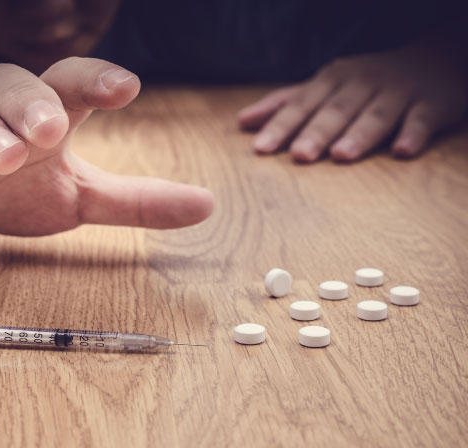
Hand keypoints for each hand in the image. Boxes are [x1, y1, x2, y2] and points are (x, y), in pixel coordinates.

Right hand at [0, 58, 213, 236]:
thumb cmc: (10, 190)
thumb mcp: (78, 197)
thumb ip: (135, 201)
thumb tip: (208, 205)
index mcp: (38, 117)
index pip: (67, 83)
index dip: (94, 80)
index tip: (127, 87)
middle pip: (7, 86)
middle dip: (31, 103)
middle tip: (54, 130)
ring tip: (4, 153)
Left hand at [238, 45, 466, 161]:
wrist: (436, 60)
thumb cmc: (367, 83)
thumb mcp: (324, 87)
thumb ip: (285, 104)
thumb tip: (242, 121)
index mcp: (332, 81)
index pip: (301, 106)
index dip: (281, 127)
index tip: (260, 149)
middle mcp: (362, 84)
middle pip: (336, 111)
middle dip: (317, 132)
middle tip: (300, 156)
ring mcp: (398, 93)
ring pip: (376, 115)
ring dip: (359, 135)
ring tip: (341, 155)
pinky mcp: (431, 104)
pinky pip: (421, 120)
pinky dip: (413, 134)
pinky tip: (402, 151)